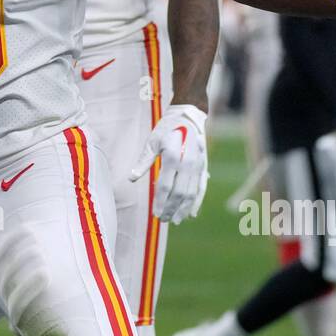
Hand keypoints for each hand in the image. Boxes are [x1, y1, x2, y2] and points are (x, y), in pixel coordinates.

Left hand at [130, 104, 207, 223]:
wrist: (188, 115)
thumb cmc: (166, 129)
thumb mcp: (152, 142)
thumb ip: (143, 162)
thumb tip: (131, 179)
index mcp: (172, 157)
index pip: (165, 186)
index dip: (160, 202)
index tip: (155, 214)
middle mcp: (187, 163)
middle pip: (179, 193)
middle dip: (171, 209)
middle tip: (164, 220)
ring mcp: (198, 166)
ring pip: (191, 193)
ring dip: (183, 209)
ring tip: (176, 220)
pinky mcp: (204, 166)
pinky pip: (201, 188)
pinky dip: (197, 202)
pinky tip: (192, 213)